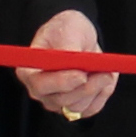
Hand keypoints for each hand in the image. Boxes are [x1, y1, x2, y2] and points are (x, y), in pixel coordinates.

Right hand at [16, 7, 115, 123]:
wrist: (80, 37)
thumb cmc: (67, 30)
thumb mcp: (68, 28)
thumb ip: (68, 46)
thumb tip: (75, 62)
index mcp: (30, 71)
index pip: (39, 85)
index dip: (61, 83)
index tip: (81, 74)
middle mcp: (40, 91)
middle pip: (60, 100)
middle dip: (85, 87)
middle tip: (103, 71)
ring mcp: (57, 102)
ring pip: (78, 107)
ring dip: (97, 88)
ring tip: (105, 69)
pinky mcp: (75, 106)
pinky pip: (91, 108)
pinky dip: (101, 93)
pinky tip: (103, 78)